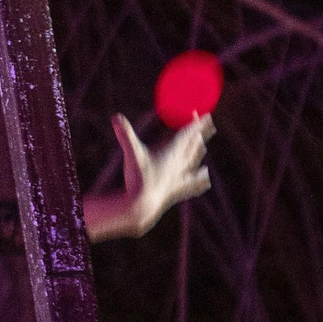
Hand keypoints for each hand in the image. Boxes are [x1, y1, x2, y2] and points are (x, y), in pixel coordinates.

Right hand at [84, 113, 213, 242]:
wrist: (142, 206)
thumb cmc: (138, 178)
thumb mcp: (132, 153)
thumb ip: (126, 135)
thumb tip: (115, 117)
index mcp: (172, 152)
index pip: (188, 134)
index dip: (197, 123)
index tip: (204, 115)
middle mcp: (179, 164)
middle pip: (194, 145)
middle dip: (200, 133)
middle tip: (207, 123)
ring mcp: (179, 177)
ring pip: (193, 161)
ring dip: (199, 151)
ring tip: (203, 146)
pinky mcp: (176, 189)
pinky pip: (192, 182)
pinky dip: (199, 179)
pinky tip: (206, 180)